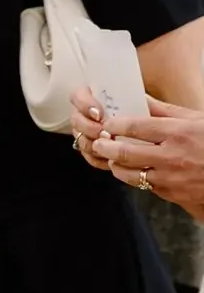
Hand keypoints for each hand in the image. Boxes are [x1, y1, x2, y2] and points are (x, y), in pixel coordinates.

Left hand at [73, 91, 203, 215]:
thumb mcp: (197, 119)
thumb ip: (165, 110)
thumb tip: (140, 97)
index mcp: (178, 133)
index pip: (133, 126)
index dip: (114, 124)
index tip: (107, 123)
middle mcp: (172, 156)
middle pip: (124, 151)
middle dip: (105, 146)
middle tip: (99, 142)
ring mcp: (172, 178)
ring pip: (129, 174)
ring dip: (115, 165)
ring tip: (111, 157)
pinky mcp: (174, 195)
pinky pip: (145, 186)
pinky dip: (134, 178)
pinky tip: (132, 171)